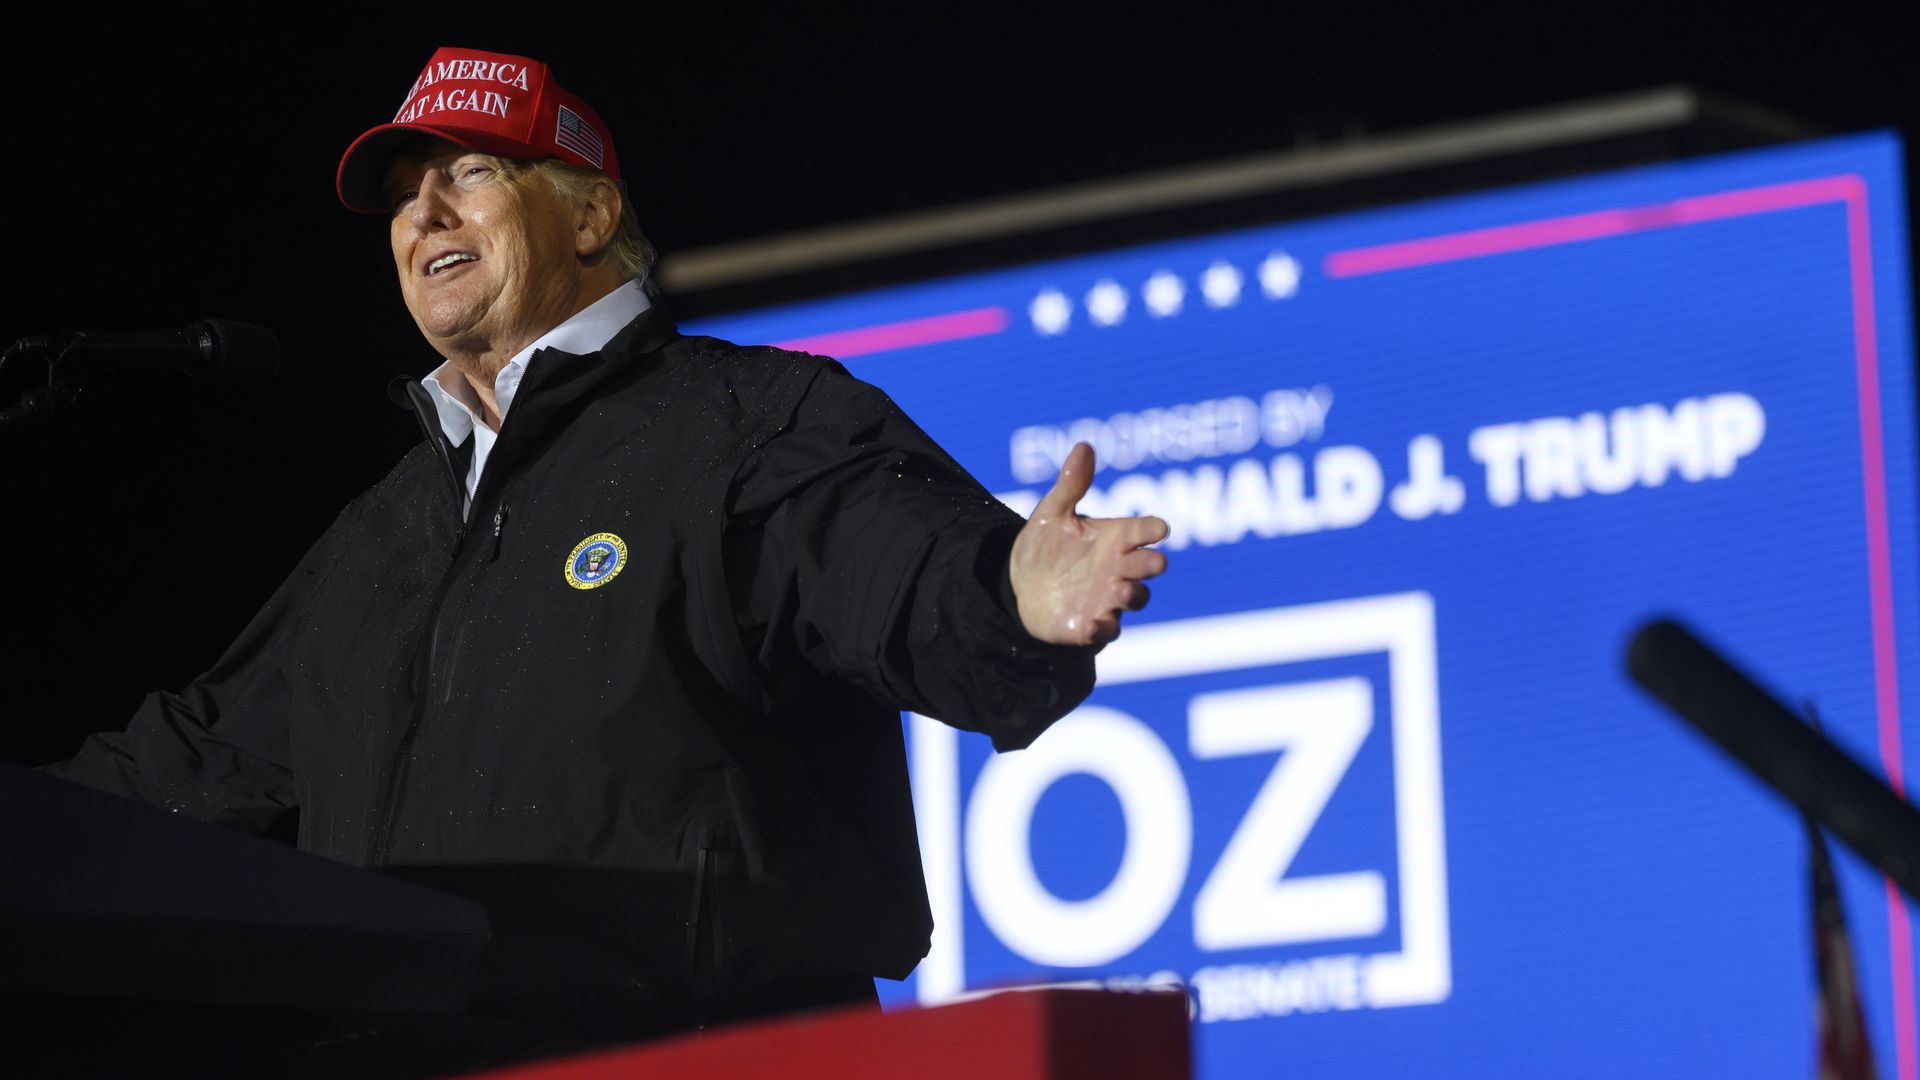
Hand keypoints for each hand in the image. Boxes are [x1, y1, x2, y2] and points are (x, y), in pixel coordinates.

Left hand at [1009, 442, 1169, 646]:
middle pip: (1146, 567)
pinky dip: (1102, 628)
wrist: (1019, 587)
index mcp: (1114, 538)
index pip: (1142, 531)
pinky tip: (1093, 624)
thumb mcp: (1052, 513)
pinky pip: (1104, 630)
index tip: (1160, 528)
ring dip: (1133, 595)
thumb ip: (1070, 485)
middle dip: (1152, 565)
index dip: (1152, 529)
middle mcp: (1118, 568)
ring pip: (1135, 598)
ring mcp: (1108, 598)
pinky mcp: (1091, 625)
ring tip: (1123, 589)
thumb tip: (1083, 446)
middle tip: (1155, 563)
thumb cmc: (1045, 546)